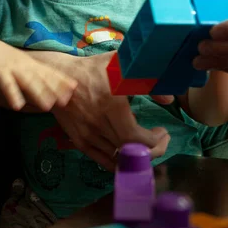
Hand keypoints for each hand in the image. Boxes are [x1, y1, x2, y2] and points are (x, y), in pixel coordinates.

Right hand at [0, 36, 76, 110]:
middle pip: (42, 78)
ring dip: (38, 94)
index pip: (50, 72)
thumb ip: (34, 73)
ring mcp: (13, 68)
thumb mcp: (22, 63)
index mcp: (31, 64)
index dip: (62, 80)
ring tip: (48, 107)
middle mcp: (25, 65)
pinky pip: (7, 84)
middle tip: (66, 101)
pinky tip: (17, 106)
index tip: (75, 88)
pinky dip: (13, 94)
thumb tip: (47, 86)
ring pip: (27, 82)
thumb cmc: (4, 57)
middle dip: (55, 89)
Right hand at [49, 52, 169, 171]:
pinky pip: (103, 160)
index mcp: (111, 105)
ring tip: (147, 145)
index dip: (154, 141)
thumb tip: (169, 100)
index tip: (163, 131)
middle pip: (129, 151)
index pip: (136, 137)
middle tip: (160, 140)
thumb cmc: (94, 69)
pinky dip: (119, 162)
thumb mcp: (121, 65)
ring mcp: (87, 135)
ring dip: (137, 156)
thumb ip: (146, 79)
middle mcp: (98, 124)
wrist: (59, 77)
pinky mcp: (79, 141)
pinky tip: (128, 154)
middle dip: (151, 150)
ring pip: (118, 158)